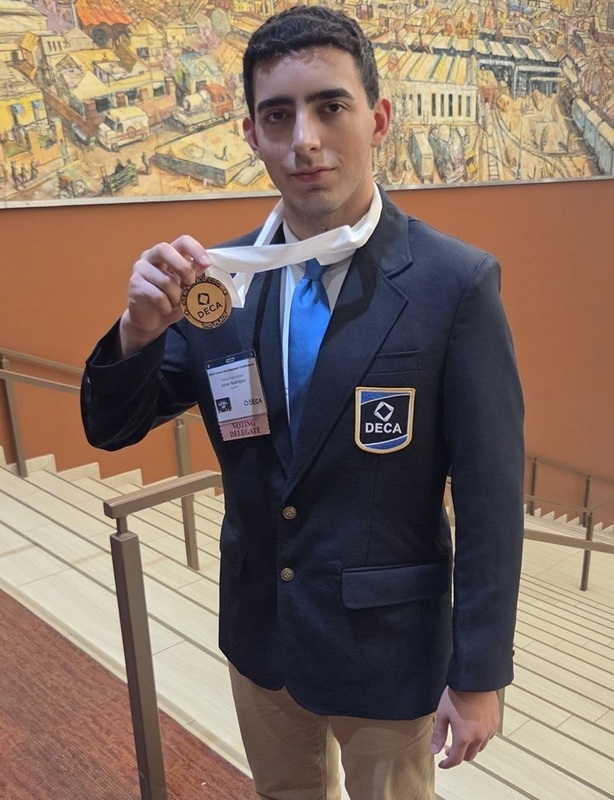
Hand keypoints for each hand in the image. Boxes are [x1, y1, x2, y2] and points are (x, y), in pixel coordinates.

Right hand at [119, 235, 210, 356]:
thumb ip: (194, 275)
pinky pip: (158, 295)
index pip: (182, 241)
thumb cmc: (170, 301)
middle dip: (182, 267)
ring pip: (165, 280)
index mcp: (167, 253)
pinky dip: (167, 306)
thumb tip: (204, 264)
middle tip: (190, 283)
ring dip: (177, 296)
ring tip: (176, 303)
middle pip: (164, 249)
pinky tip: (165, 309)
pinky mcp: (135, 285)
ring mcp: (140, 269)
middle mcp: (150, 256)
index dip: (195, 249)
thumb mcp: (187, 288)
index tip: (207, 263)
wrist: (150, 320)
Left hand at [430, 687, 498, 768]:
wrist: (474, 680)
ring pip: (479, 748)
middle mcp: (479, 737)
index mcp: (464, 737)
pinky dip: (479, 738)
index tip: (442, 763)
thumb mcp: (442, 714)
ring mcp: (489, 731)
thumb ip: (439, 735)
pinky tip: (472, 728)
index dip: (448, 764)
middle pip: (469, 756)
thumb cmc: (457, 695)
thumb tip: (434, 750)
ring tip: (461, 737)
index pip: (456, 759)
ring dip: (470, 747)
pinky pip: (487, 737)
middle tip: (449, 747)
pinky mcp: (495, 723)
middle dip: (458, 755)